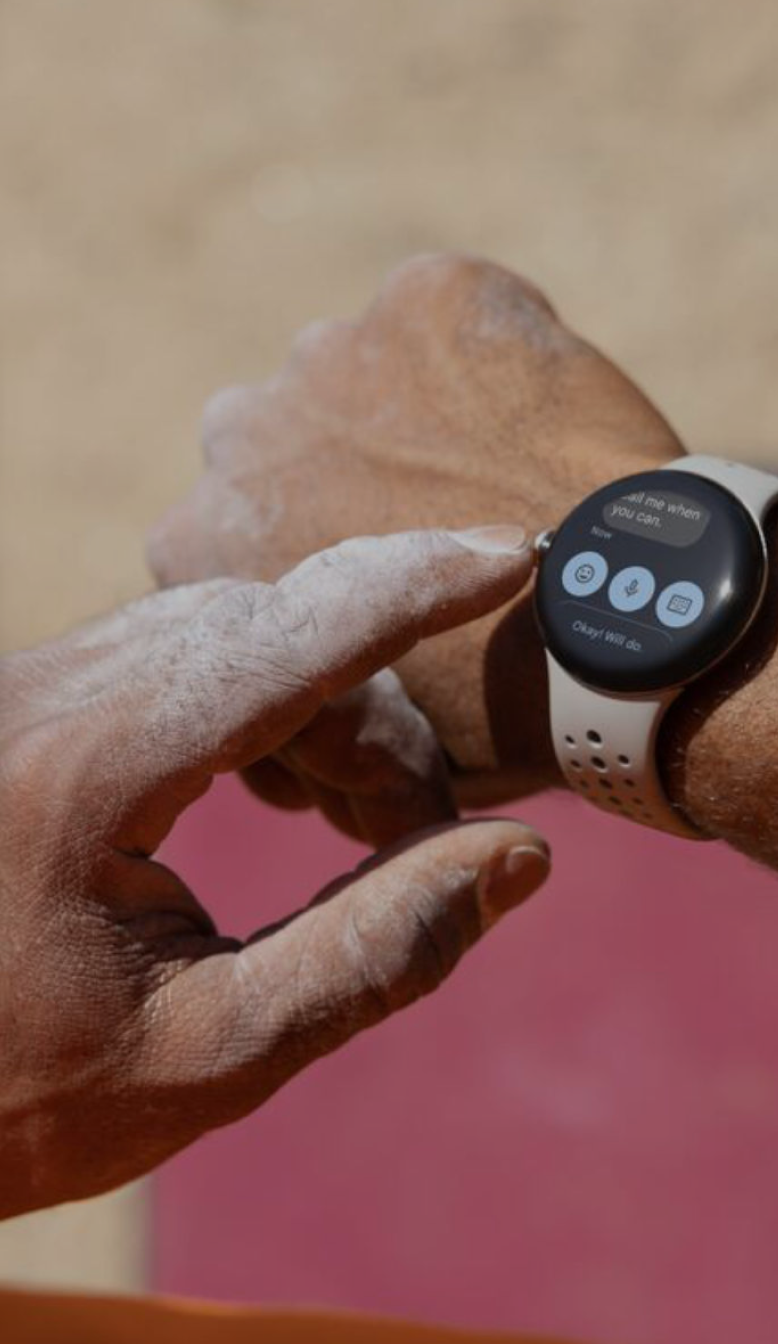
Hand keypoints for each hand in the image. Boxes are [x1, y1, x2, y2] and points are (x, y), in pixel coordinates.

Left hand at [0, 526, 549, 1218]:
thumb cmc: (19, 1094)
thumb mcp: (213, 1050)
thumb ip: (375, 951)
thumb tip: (517, 858)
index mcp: (82, 775)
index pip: (286, 642)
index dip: (414, 589)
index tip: (511, 554)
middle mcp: (40, 697)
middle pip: (269, 637)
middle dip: (375, 722)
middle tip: (417, 842)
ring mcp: (26, 688)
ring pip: (228, 636)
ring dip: (325, 709)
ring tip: (356, 828)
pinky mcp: (29, 700)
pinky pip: (177, 655)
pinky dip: (262, 700)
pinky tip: (280, 782)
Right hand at [148, 254, 683, 803]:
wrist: (606, 624)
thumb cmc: (483, 711)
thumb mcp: (350, 734)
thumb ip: (300, 681)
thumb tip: (305, 715)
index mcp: (195, 543)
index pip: (235, 528)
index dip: (304, 547)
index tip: (365, 563)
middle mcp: (237, 432)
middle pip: (283, 439)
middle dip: (336, 466)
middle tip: (430, 513)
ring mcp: (331, 352)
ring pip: (362, 370)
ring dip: (405, 408)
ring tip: (493, 466)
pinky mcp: (426, 295)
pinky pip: (450, 316)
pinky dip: (489, 353)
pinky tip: (541, 417)